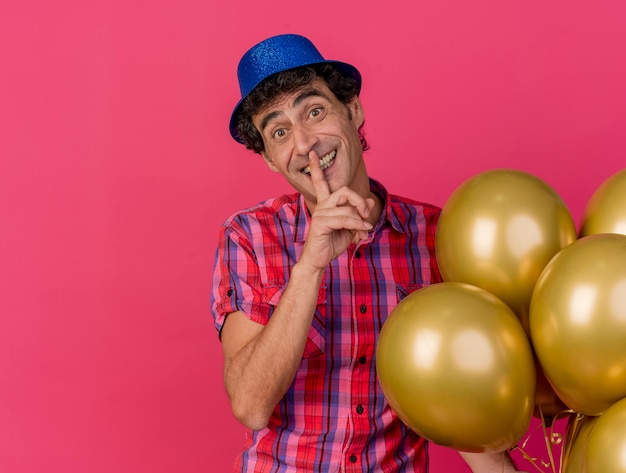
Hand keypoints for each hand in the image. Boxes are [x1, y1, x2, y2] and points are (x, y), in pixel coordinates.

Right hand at [299, 150, 373, 270]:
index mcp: (326, 204)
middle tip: (366, 214)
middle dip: (359, 200)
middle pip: (344, 190)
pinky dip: (357, 224)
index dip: (316, 168)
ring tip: (365, 229)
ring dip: (361, 218)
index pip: (320, 182)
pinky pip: (345, 218)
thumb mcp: (350, 227)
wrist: (319, 261)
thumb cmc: (331, 243)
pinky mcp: (321, 223)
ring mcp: (320, 214)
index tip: (313, 153)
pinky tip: (362, 231)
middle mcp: (322, 206)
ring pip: (347, 206)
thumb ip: (358, 213)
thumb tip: (368, 200)